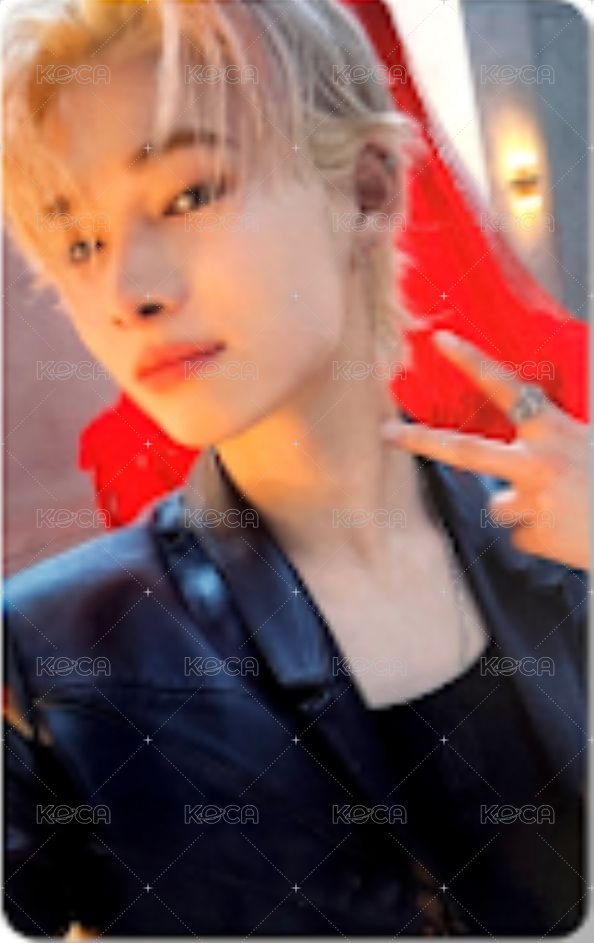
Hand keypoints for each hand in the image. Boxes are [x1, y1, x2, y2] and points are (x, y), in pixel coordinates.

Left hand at [382, 330, 589, 570]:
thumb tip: (530, 411)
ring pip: (498, 505)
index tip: (440, 340)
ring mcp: (533, 501)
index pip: (507, 389)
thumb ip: (555, 430)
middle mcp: (538, 463)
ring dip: (521, 507)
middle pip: (465, 451)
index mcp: (556, 431)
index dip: (473, 362)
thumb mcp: (590, 437)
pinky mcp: (534, 536)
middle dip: (420, 440)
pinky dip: (538, 534)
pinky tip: (568, 532)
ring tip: (564, 509)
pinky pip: (520, 534)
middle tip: (386, 433)